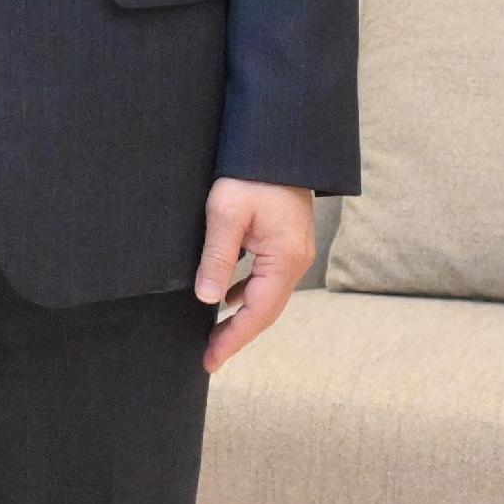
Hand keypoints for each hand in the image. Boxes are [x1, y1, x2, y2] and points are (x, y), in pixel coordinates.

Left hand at [194, 180, 316, 373]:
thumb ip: (218, 258)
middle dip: (237, 335)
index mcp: (284, 258)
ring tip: (215, 335)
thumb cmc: (251, 173)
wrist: (278, 143)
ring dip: (242, 318)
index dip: (234, 339)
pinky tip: (229, 298)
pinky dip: (248, 295)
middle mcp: (296, 261)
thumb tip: (207, 299)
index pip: (258, 313)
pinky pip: (267, 280)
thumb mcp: (226, 213)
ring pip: (268, 297)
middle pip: (266, 312)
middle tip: (209, 357)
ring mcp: (294, 253)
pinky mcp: (286, 243)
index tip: (211, 360)